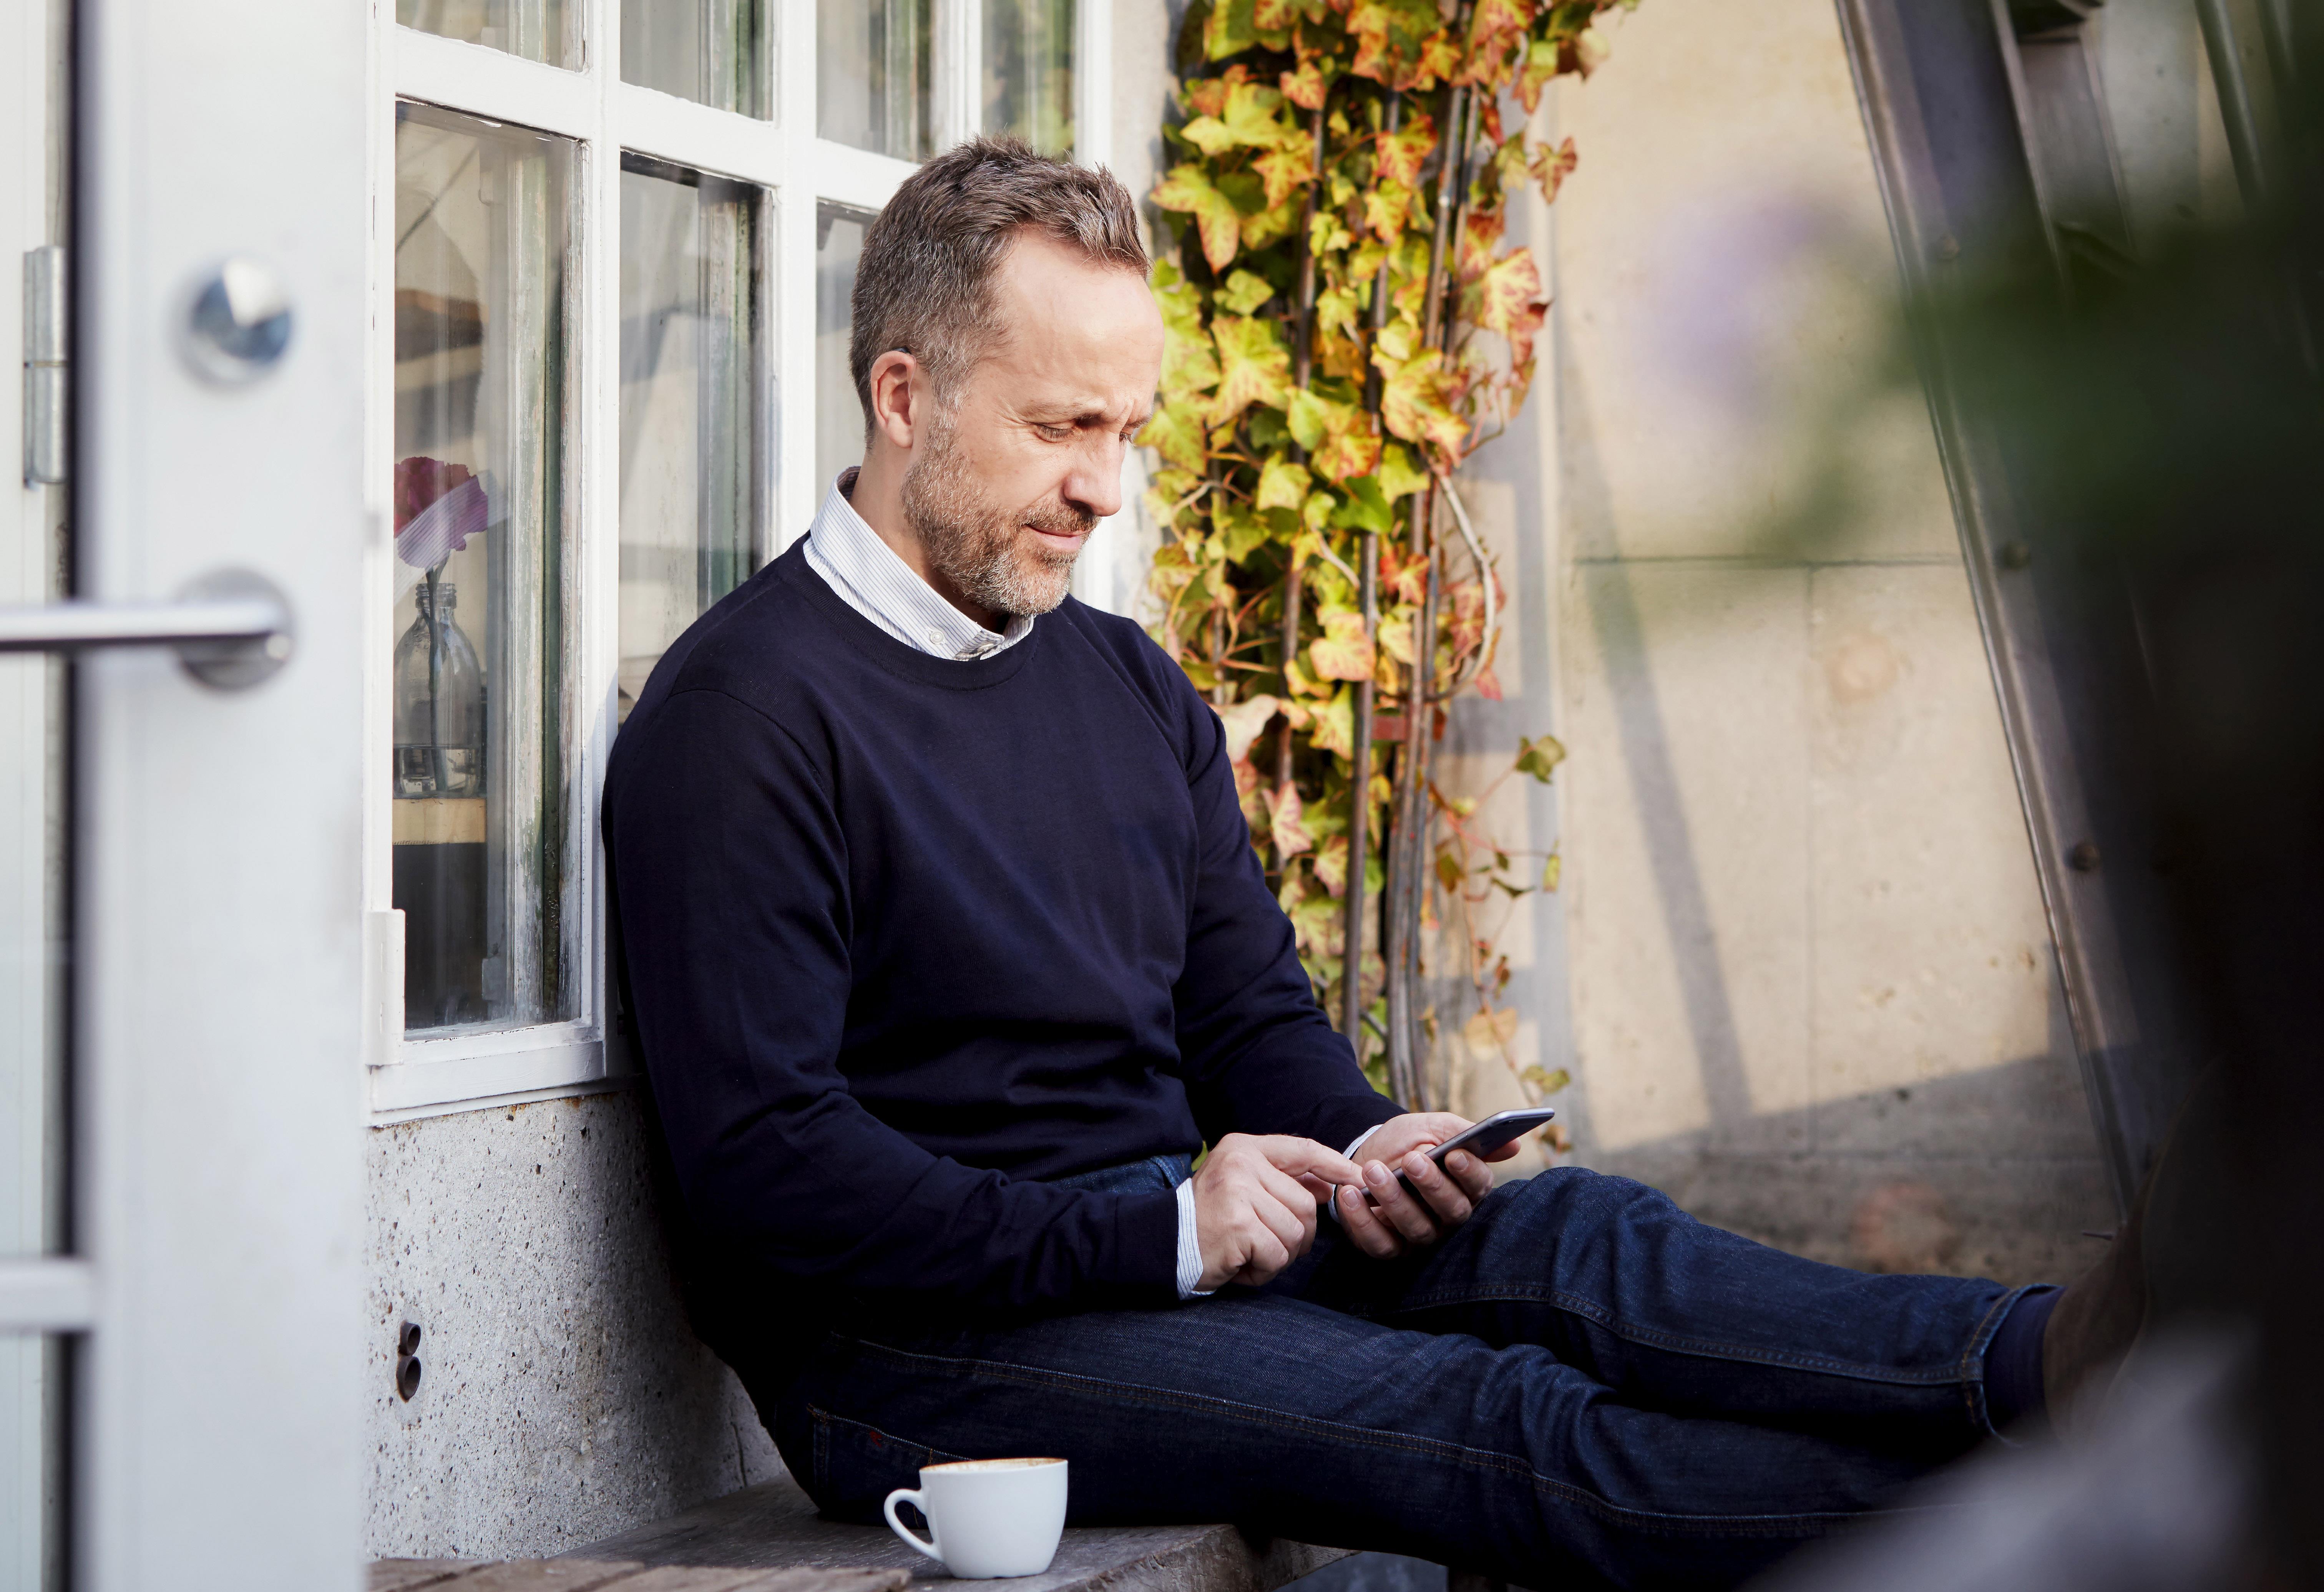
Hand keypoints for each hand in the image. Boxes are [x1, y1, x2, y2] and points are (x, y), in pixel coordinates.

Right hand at [1191, 1133, 1363, 1290]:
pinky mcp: (1238, 1225)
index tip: (1360, 1179)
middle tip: (1262, 1242)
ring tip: (1247, 1252)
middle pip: (1307, 1203)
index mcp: (1244, 1148)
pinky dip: (1263, 1270)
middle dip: (1295, 1234)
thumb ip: (1283, 1181)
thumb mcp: (1243, 1187)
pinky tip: (1240, 1264)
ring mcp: (1239, 1192)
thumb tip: (1332, 1186)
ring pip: (1296, 1232)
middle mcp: (1241, 1163)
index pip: (1303, 1150)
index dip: (1336, 1165)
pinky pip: (1278, 1255)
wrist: (1163, 1245)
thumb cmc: (1209, 1220)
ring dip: (1278, 1254)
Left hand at [1332, 1112, 1512, 1260]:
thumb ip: (1464, 1134)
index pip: (1478, 1187)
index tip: (1453, 1154)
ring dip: (1394, 1199)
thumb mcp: (1431, 1127)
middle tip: (1411, 1158)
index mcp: (1465, 1188)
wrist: (1365, 1154)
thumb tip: (1515, 1144)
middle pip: (1451, 1211)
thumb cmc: (1405, 1143)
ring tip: (1373, 1170)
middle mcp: (1447, 1218)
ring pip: (1416, 1228)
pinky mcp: (1389, 1248)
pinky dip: (1363, 1220)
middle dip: (1431, 1185)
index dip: (1468, 1173)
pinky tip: (1349, 1194)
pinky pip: (1380, 1244)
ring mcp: (1419, 1237)